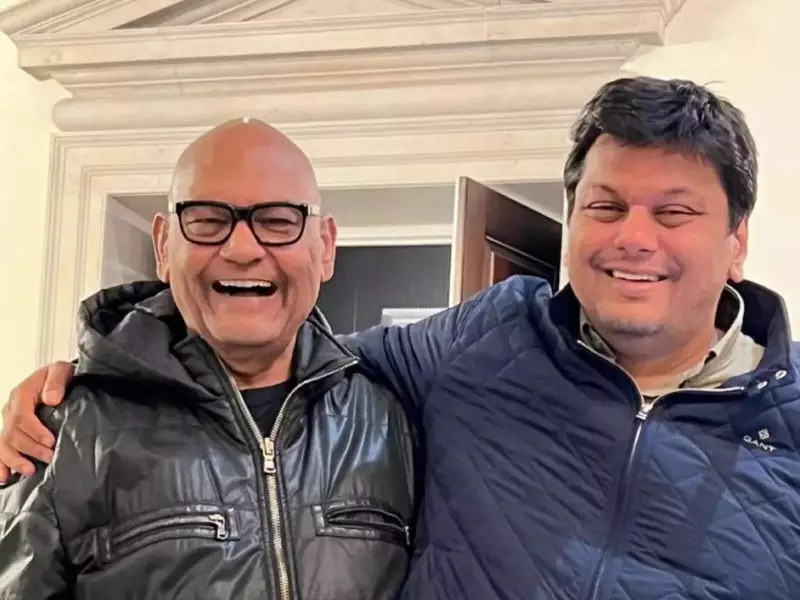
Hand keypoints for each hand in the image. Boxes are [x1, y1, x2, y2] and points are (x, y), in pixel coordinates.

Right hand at [0, 361, 74, 481]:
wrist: (58, 378)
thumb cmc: (61, 376)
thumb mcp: (61, 371)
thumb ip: (56, 382)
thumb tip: (51, 399)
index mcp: (22, 393)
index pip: (22, 416)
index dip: (35, 431)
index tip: (51, 441)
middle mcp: (11, 408)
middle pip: (13, 433)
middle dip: (30, 448)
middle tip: (48, 458)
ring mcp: (9, 421)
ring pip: (4, 443)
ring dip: (15, 459)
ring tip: (29, 471)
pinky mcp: (11, 430)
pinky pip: (1, 448)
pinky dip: (1, 463)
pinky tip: (4, 477)